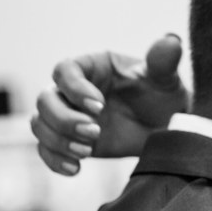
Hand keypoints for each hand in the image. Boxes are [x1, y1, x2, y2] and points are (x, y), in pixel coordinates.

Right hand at [32, 34, 190, 174]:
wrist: (165, 128)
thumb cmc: (163, 96)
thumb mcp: (165, 79)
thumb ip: (163, 62)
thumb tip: (172, 41)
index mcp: (91, 67)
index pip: (64, 71)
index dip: (74, 88)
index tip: (99, 106)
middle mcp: (71, 90)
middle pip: (44, 100)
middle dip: (64, 118)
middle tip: (95, 132)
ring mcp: (68, 116)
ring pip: (39, 124)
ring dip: (58, 140)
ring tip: (87, 151)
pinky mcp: (69, 140)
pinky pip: (46, 149)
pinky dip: (54, 160)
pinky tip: (74, 169)